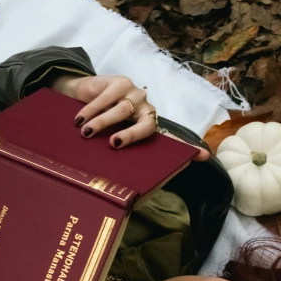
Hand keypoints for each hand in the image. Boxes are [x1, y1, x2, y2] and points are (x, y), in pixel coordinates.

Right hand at [52, 73, 209, 160]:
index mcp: (148, 128)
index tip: (203, 157)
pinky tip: (80, 120)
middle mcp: (147, 112)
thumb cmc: (96, 127)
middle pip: (146, 126)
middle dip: (130, 135)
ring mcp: (135, 95)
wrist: (77, 96)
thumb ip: (121, 161)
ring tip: (86, 133)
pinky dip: (91, 110)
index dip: (186, 149)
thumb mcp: (108, 144)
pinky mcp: (121, 82)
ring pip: (121, 111)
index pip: (170, 140)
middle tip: (114, 145)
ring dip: (101, 123)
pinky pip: (106, 98)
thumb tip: (130, 197)